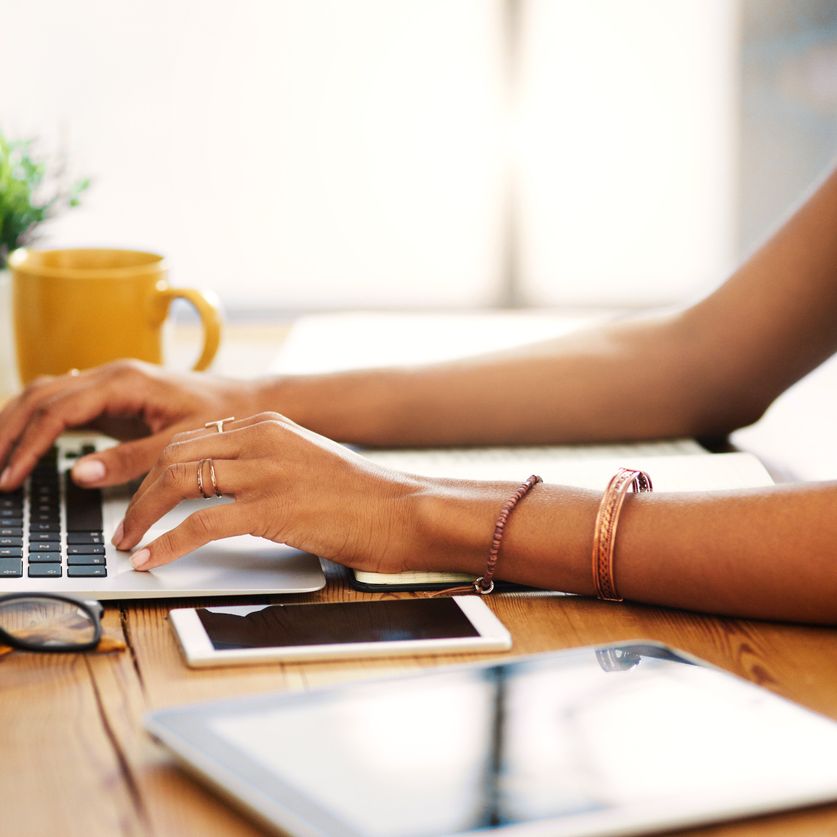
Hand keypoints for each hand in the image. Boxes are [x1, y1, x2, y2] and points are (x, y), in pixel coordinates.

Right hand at [0, 360, 260, 490]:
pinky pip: (64, 404)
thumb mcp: (179, 442)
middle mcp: (112, 376)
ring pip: (46, 395)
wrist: (248, 402)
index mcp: (125, 381)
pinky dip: (38, 422)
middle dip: (7, 431)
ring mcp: (110, 384)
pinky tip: (24, 442)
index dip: (29, 444)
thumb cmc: (223, 416)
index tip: (10, 476)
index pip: (58, 410)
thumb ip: (130, 460)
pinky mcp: (114, 398)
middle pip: (40, 396)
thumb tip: (77, 474)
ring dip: (16, 423)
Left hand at [114, 412, 423, 572]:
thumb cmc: (362, 495)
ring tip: (128, 543)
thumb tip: (223, 488)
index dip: (155, 469)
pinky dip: (167, 543)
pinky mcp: (272, 508)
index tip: (140, 495)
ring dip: (142, 516)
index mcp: (267, 425)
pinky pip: (200, 524)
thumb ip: (265, 462)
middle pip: (175, 455)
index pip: (191, 438)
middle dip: (139, 491)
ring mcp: (266, 471)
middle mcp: (262, 439)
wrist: (404, 510)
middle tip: (125, 524)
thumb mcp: (306, 461)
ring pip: (178, 482)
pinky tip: (151, 560)